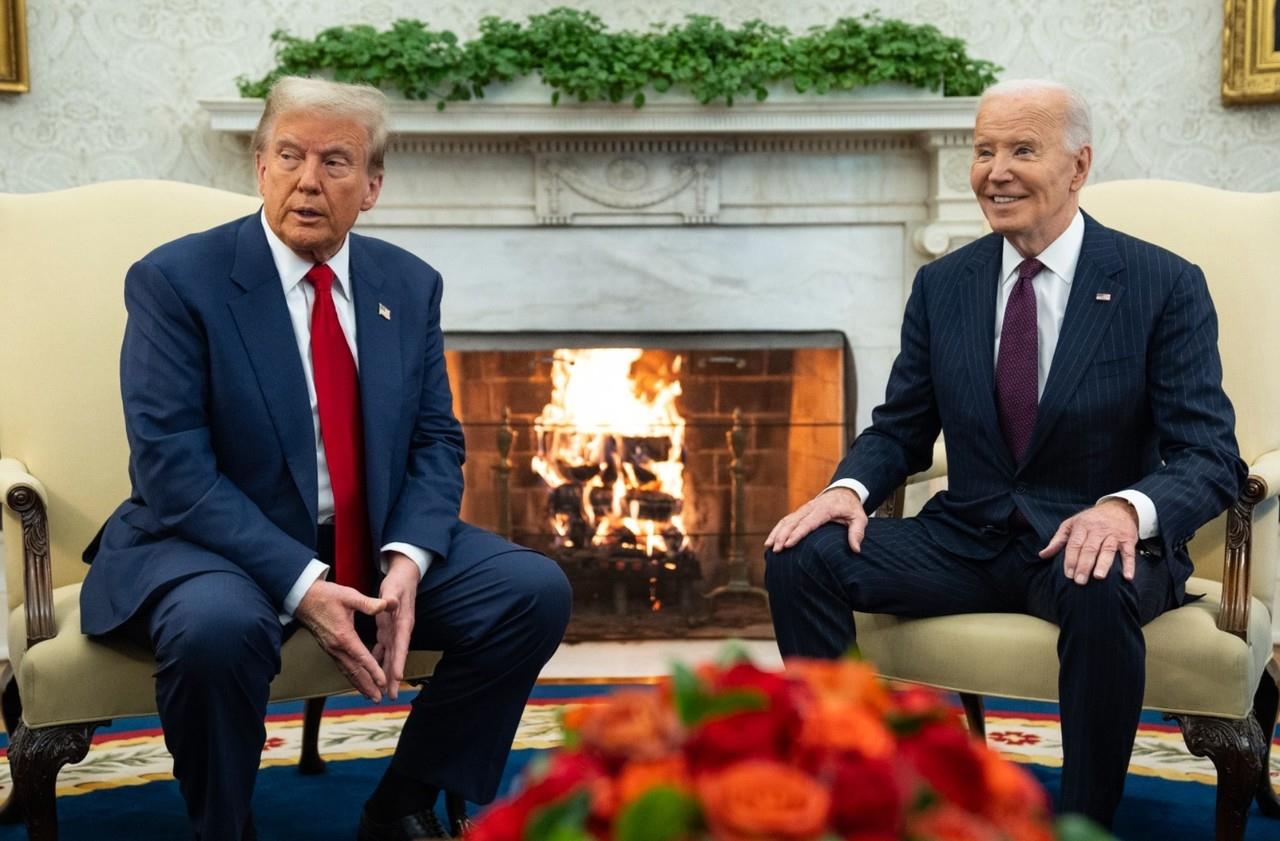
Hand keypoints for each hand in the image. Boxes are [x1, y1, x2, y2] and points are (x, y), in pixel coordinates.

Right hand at [295, 580, 388, 701]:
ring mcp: (331, 649)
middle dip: (367, 685)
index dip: (373, 670)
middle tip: (378, 699)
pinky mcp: (328, 648)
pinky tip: (356, 680)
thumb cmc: (326, 595)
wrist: (302, 598)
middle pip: (353, 671)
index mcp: (343, 636)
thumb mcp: (349, 596)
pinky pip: (341, 666)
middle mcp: (336, 647)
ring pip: (346, 671)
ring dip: (359, 684)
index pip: (361, 657)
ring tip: (370, 695)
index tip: (383, 682)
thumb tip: (387, 605)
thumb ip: (369, 603)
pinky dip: (351, 676)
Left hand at [371, 552, 420, 700]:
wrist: (404, 577)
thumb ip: (391, 597)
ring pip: (390, 656)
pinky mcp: (388, 630)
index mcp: (403, 622)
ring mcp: (395, 632)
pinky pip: (383, 649)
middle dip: (394, 676)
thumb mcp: (394, 588)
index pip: (401, 645)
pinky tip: (372, 670)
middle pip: (398, 657)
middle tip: (391, 695)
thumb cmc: (398, 583)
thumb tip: (391, 602)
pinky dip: (378, 660)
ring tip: (383, 691)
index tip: (397, 677)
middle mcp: (401, 631)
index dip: (399, 661)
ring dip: (386, 673)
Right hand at [765, 487, 867, 553]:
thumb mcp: (859, 518)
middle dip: (782, 535)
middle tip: (776, 550)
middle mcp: (811, 507)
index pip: (808, 523)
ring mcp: (804, 509)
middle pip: (793, 521)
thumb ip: (857, 533)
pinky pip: (786, 520)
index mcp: (824, 509)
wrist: (843, 491)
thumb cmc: (851, 508)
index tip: (788, 544)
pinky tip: (771, 540)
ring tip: (769, 546)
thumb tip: (856, 549)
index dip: (797, 534)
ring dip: (777, 532)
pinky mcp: (800, 512)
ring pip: (787, 520)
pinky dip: (777, 529)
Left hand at [1039, 498, 1139, 584]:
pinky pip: (1129, 553)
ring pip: (1108, 550)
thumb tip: (1042, 555)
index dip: (1071, 559)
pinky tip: (1127, 577)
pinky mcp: (1128, 539)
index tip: (1068, 574)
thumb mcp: (1071, 524)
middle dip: (1084, 565)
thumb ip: (1058, 540)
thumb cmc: (1090, 520)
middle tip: (1080, 581)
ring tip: (1098, 577)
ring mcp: (1114, 534)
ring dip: (1103, 564)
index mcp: (1082, 526)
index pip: (1075, 544)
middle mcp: (1098, 530)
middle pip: (1090, 548)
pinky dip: (1129, 565)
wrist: (1118, 508)